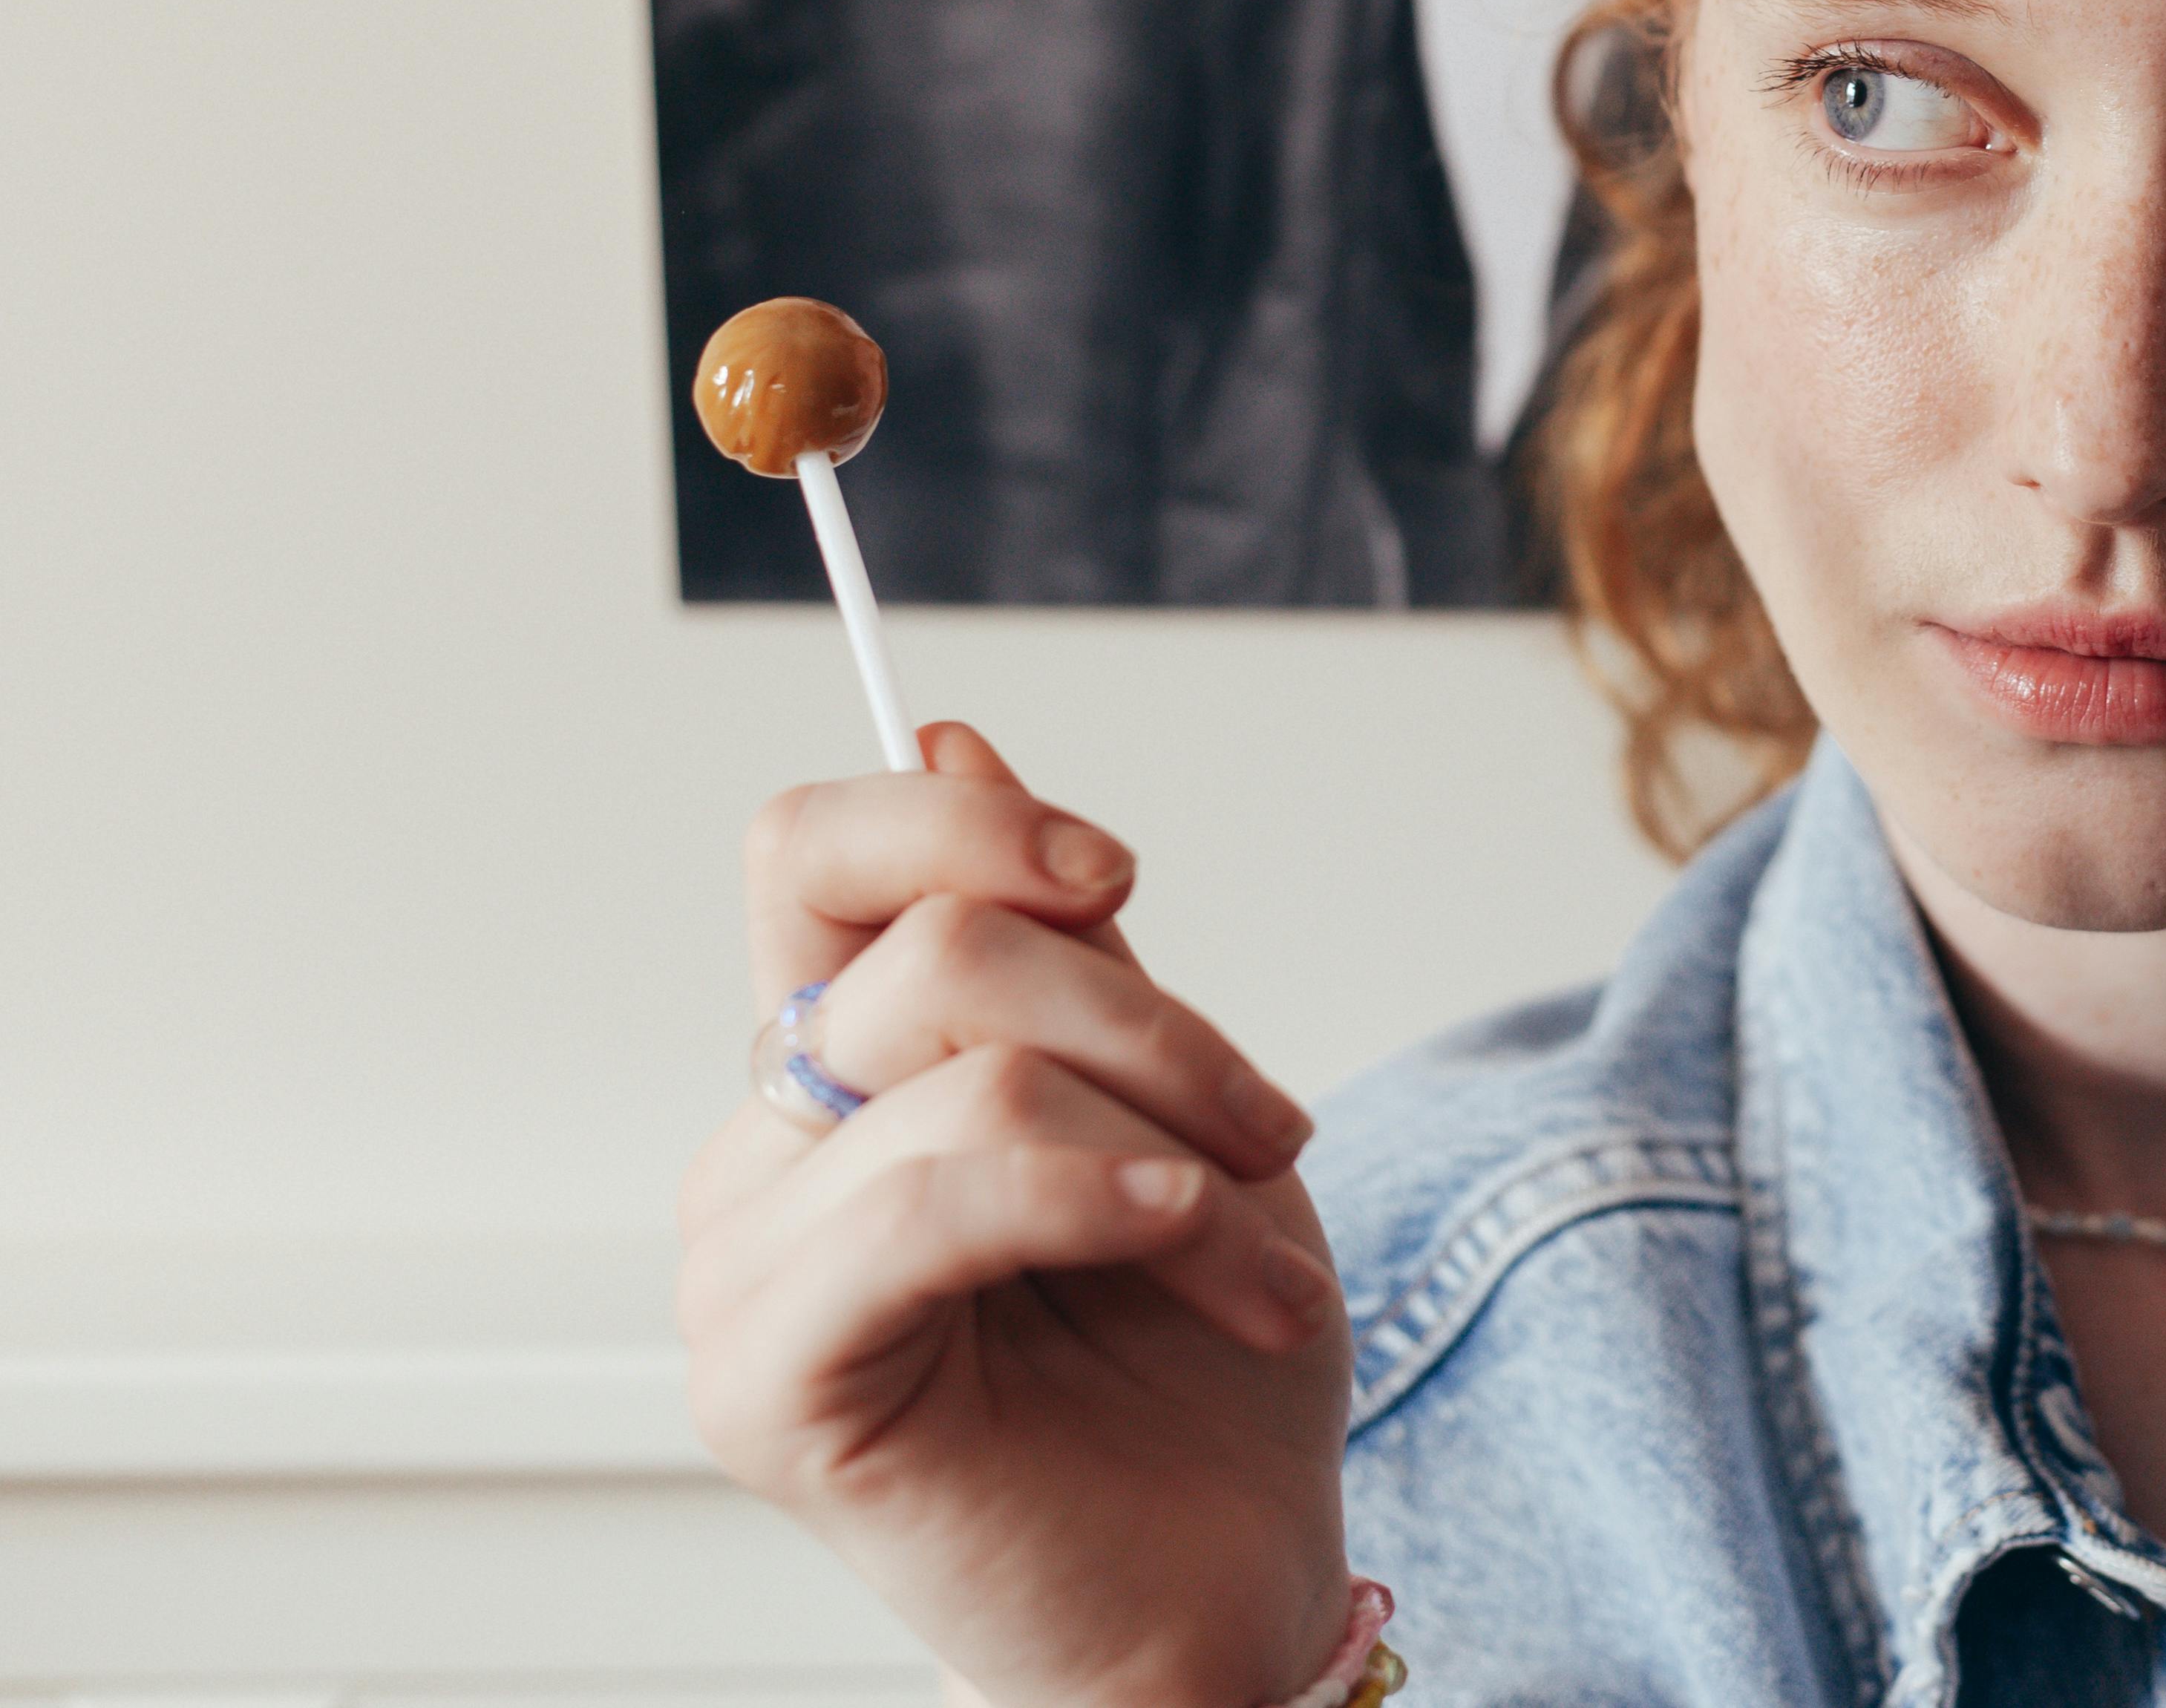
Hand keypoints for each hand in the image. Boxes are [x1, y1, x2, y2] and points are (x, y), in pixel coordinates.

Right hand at [679, 724, 1355, 1707]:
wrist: (1217, 1586)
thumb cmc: (1194, 1366)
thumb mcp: (1169, 1101)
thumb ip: (1061, 940)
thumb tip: (950, 727)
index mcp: (843, 1069)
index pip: (813, 853)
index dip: (962, 816)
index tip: (1116, 874)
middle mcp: (768, 1153)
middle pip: (940, 948)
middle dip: (1154, 1025)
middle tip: (1269, 1134)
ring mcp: (748, 1268)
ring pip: (971, 1075)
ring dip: (1173, 1152)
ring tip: (1256, 1261)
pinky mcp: (770, 1379)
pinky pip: (930, 1204)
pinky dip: (1096, 1200)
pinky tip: (1192, 1252)